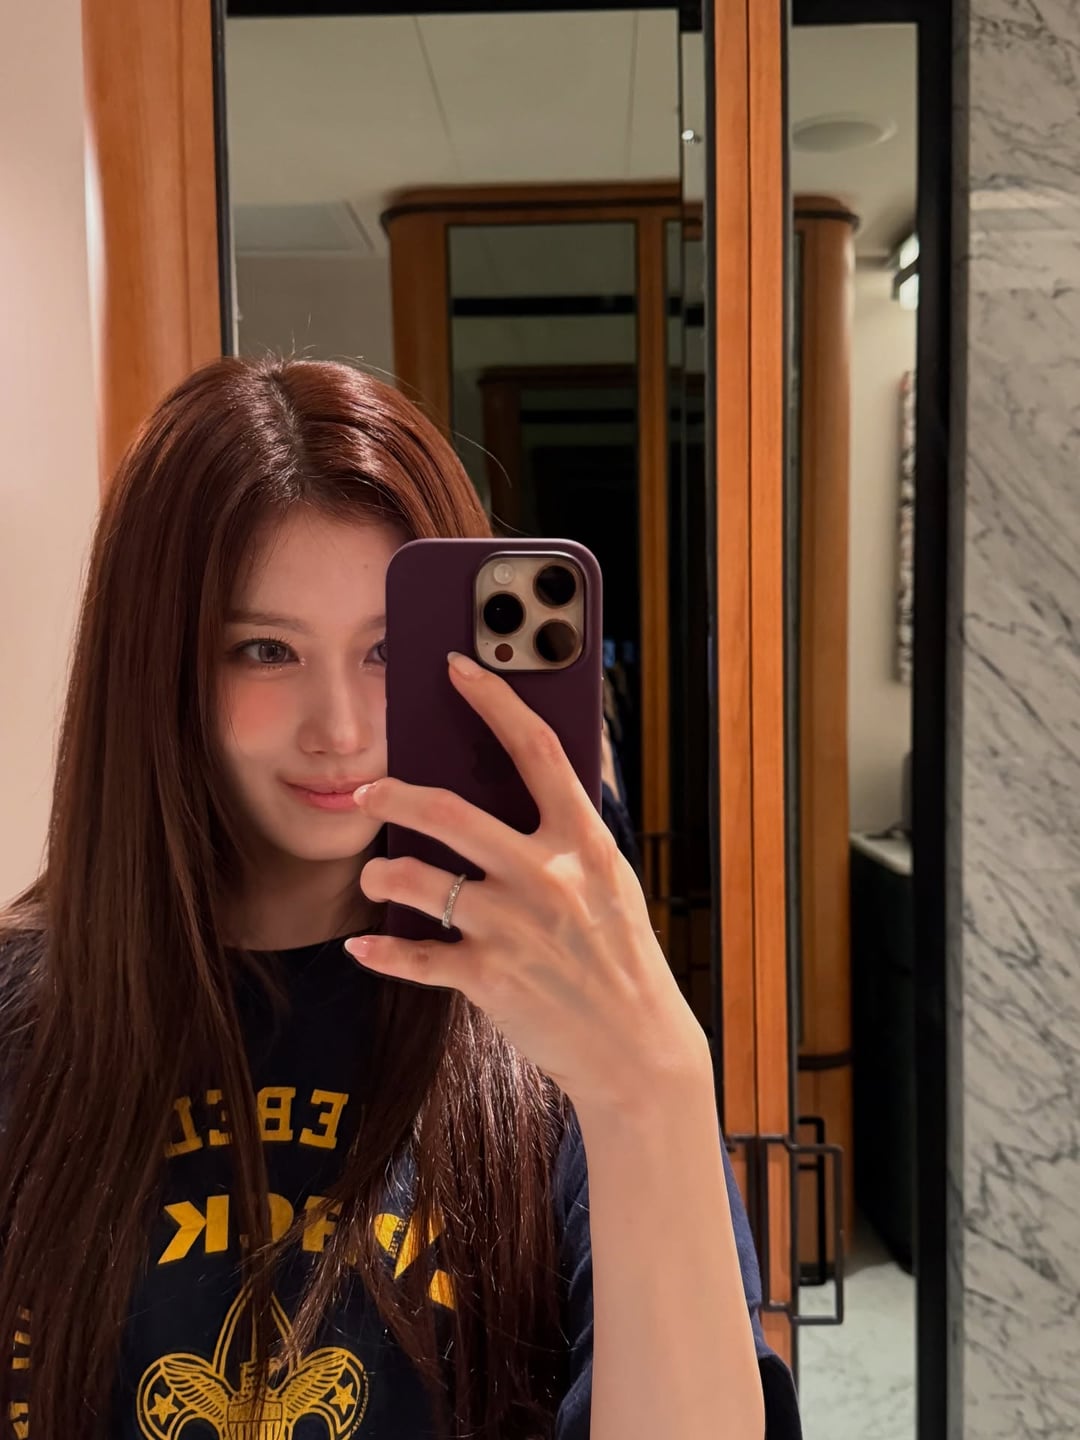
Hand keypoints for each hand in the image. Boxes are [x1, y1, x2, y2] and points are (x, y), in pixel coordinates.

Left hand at [345, 651, 708, 1114]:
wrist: (638, 1050)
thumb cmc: (621, 956)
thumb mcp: (613, 880)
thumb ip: (573, 829)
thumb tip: (540, 765)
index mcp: (584, 843)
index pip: (537, 750)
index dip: (495, 700)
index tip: (459, 666)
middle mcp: (547, 877)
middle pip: (449, 812)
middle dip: (394, 792)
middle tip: (368, 788)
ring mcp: (515, 929)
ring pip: (418, 880)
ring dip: (383, 871)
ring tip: (377, 872)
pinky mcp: (489, 979)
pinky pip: (415, 955)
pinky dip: (382, 950)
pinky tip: (363, 944)